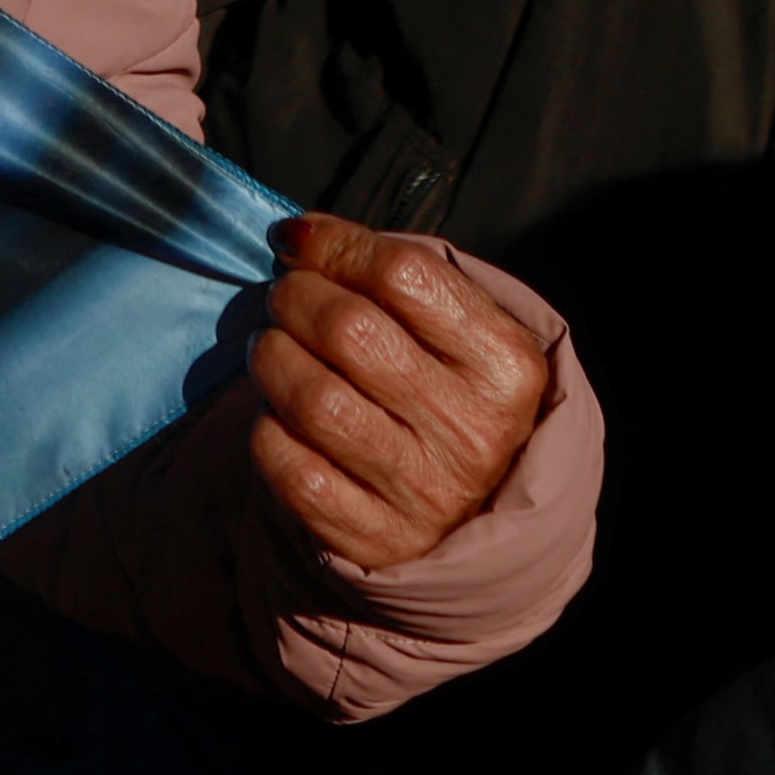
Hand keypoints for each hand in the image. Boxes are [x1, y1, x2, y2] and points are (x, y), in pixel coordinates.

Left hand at [240, 213, 548, 573]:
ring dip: (272, 357)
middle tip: (285, 298)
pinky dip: (268, 428)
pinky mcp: (373, 538)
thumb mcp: (458, 330)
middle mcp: (474, 432)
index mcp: (506, 365)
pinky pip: (289, 465)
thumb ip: (395, 274)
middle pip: (349, 330)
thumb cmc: (449, 394)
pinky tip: (281, 416)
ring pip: (312, 397)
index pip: (403, 273)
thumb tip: (300, 236)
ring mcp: (425, 492)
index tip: (302, 242)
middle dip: (294, 298)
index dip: (335, 246)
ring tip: (274, 349)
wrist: (470, 516)